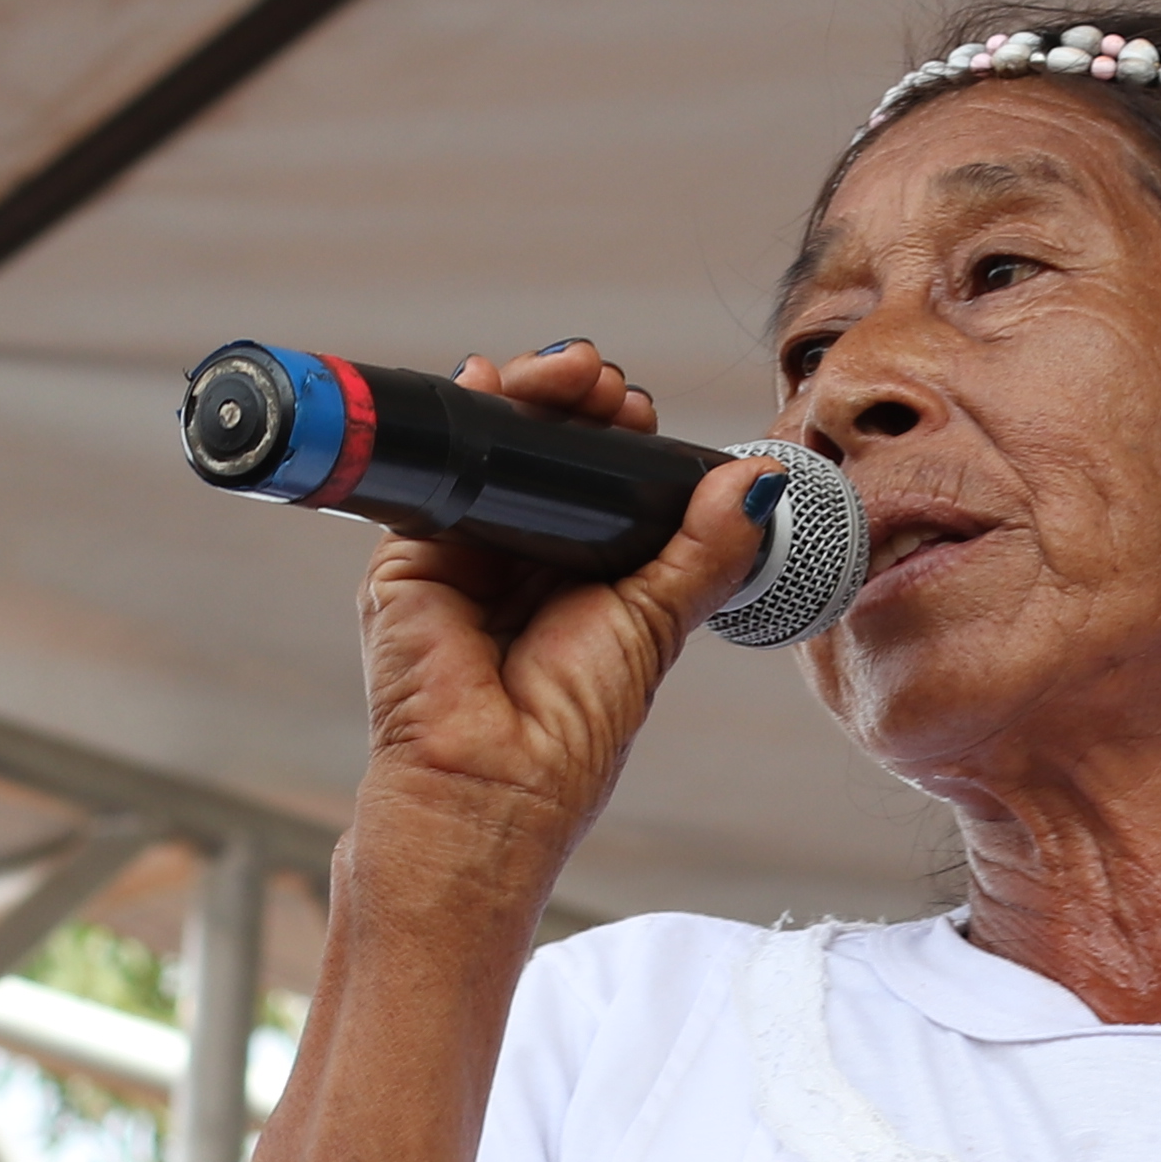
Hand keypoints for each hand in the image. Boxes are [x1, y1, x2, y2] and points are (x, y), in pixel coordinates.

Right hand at [345, 341, 780, 876]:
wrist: (491, 786)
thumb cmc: (570, 733)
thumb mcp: (655, 622)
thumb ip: (703, 549)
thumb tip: (753, 478)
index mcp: (587, 581)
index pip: (605, 485)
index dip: (624, 439)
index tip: (642, 411)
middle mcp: (522, 561)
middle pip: (549, 454)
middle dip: (578, 406)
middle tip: (605, 384)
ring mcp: (462, 554)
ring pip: (496, 451)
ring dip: (530, 397)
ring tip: (570, 375)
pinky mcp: (407, 556)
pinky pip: (436, 473)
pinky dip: (465, 420)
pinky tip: (491, 381)